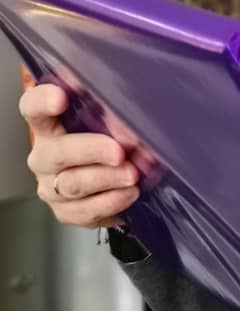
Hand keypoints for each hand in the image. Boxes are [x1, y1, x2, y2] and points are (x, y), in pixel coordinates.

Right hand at [21, 84, 139, 227]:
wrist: (113, 178)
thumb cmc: (109, 140)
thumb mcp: (109, 120)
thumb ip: (112, 113)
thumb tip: (135, 113)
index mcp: (48, 125)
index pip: (33, 108)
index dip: (43, 102)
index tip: (60, 98)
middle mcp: (44, 156)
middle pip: (58, 152)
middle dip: (91, 151)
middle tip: (119, 152)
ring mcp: (51, 187)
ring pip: (72, 184)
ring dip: (107, 179)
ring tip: (132, 175)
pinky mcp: (66, 212)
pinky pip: (85, 211)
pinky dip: (111, 202)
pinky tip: (129, 193)